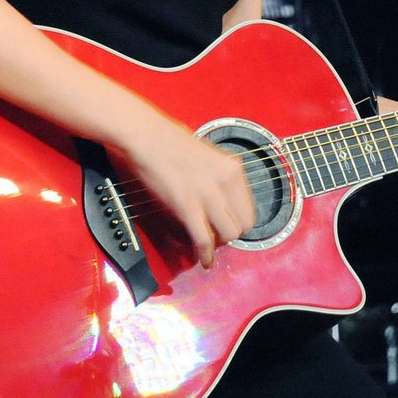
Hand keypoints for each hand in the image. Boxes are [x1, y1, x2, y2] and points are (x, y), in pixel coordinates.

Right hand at [121, 123, 256, 268]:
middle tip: (217, 235)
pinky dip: (205, 254)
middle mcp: (226, 182)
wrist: (146, 136)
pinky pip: (204, 240)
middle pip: (243, 225)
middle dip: (231, 234)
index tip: (228, 225)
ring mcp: (208, 195)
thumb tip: (223, 202)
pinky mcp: (187, 206)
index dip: (239, 222)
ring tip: (208, 245)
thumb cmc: (171, 143)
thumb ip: (220, 179)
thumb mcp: (209, 157)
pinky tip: (204, 260)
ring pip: (228, 235)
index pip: (250, 209)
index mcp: (233, 169)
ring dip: (219, 243)